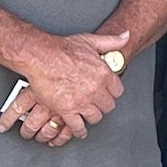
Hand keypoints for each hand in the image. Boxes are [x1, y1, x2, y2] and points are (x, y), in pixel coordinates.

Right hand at [1, 29, 129, 141]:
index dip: (112, 92)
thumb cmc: (62, 49)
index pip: (117, 91)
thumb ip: (111, 41)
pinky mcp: (67, 110)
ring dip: (92, 116)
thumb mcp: (91, 41)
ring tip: (89, 115)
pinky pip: (77, 126)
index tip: (108, 93)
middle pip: (108, 106)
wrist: (41, 56)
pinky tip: (80, 130)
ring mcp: (82, 101)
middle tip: (97, 104)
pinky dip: (79, 130)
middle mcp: (95, 89)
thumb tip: (125, 36)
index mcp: (104, 74)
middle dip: (102, 105)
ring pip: (95, 117)